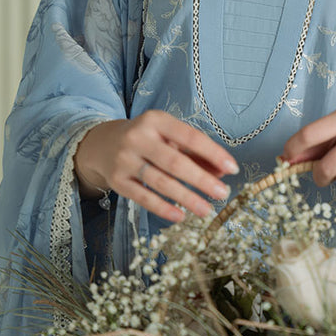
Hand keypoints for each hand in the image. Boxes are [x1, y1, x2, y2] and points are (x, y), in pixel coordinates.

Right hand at [74, 111, 238, 221]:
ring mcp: (125, 159)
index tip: (232, 168)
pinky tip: (181, 216)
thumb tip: (223, 172)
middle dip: (201, 179)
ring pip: (160, 182)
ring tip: (206, 210)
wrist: (103, 144)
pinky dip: (163, 208)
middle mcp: (138, 137)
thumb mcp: (169, 137)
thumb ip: (196, 153)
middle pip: (175, 162)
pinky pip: (143, 197)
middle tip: (222, 194)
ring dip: (186, 197)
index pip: (190, 136)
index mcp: (156, 120)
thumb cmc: (148, 140)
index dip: (213, 153)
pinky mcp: (117, 180)